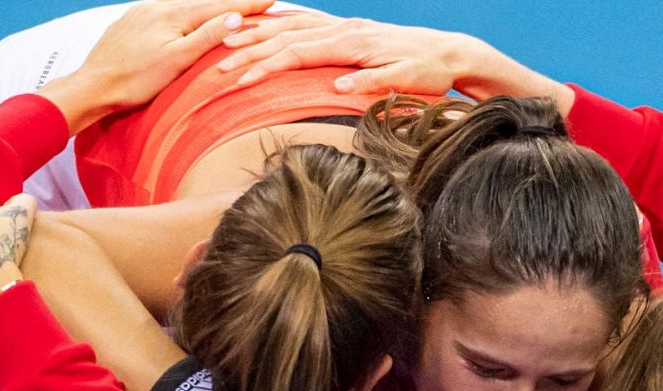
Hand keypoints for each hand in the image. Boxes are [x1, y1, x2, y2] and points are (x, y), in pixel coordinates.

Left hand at [41, 0, 271, 129]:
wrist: (93, 86)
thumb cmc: (136, 80)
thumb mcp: (177, 61)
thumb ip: (206, 37)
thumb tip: (234, 17)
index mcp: (173, 14)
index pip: (219, 7)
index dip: (246, 5)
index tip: (270, 1)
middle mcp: (157, 6)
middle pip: (203, 3)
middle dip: (230, 4)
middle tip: (256, 4)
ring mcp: (142, 12)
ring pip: (184, 7)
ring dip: (208, 9)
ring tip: (227, 12)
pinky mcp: (131, 22)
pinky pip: (167, 13)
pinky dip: (186, 15)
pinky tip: (189, 20)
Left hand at [214, 12, 570, 110]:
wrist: (451, 55)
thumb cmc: (398, 60)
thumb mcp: (352, 54)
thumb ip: (320, 53)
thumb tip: (280, 55)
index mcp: (334, 30)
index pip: (282, 29)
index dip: (247, 36)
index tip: (211, 49)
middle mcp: (347, 33)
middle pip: (290, 38)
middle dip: (250, 51)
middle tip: (215, 67)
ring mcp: (372, 49)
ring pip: (322, 52)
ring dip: (283, 63)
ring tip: (251, 78)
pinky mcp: (399, 68)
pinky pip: (376, 75)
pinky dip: (358, 81)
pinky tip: (338, 89)